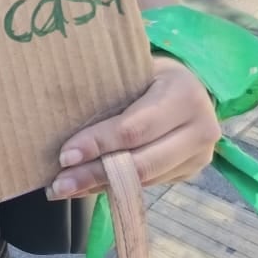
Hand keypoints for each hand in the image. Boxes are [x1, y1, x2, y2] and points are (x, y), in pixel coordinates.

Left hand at [47, 57, 219, 199]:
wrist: (191, 85)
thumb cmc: (151, 73)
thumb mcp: (136, 69)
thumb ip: (109, 89)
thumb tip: (58, 111)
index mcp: (184, 96)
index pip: (134, 128)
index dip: (99, 144)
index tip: (65, 155)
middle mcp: (199, 129)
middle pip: (141, 162)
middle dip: (95, 174)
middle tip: (58, 184)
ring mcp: (198, 156)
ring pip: (143, 179)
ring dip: (100, 186)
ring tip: (63, 188)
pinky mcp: (189, 173)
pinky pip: (147, 184)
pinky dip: (114, 187)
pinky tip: (84, 187)